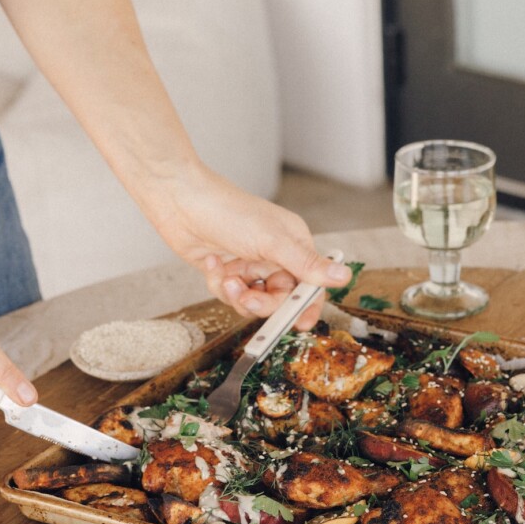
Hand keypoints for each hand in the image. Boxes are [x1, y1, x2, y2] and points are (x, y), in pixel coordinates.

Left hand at [145, 166, 351, 329]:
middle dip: (262, 302)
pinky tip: (211, 263)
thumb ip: (307, 264)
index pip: (309, 285)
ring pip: (253, 300)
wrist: (180, 199)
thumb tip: (344, 276)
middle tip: (247, 297)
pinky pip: (229, 294)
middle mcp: (274, 256)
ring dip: (238, 294)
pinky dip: (218, 283)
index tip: (299, 324)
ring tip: (226, 277)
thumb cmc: (228, 211)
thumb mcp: (272, 241)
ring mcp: (249, 264)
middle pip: (280, 298)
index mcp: (294, 244)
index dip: (305, 306)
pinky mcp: (226, 270)